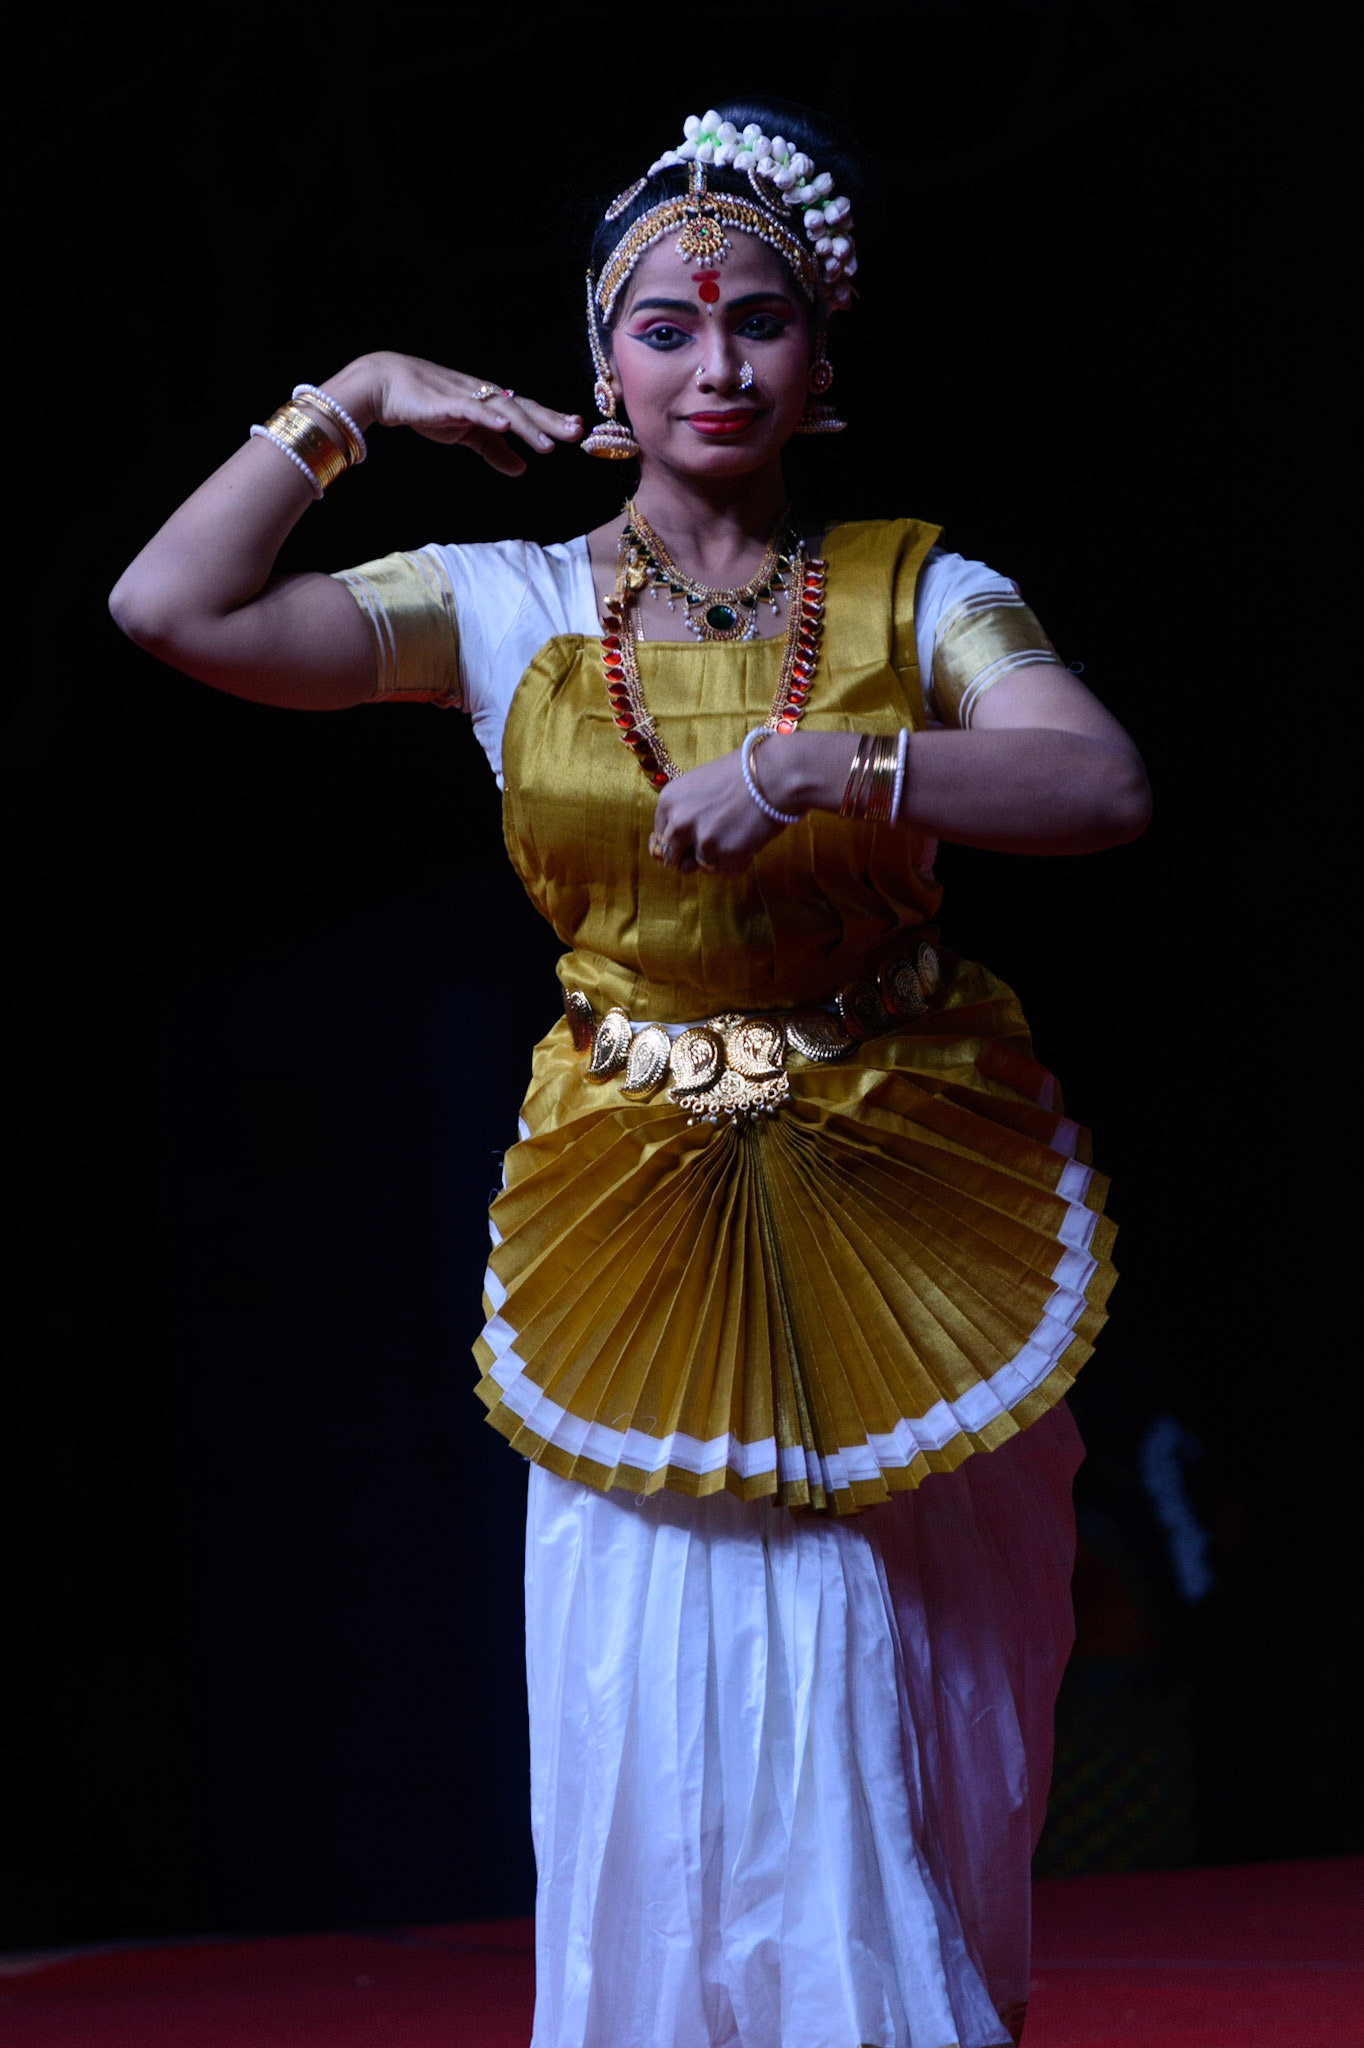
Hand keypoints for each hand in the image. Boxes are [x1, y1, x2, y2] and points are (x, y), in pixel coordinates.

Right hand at [326, 352, 582, 475]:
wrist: (387, 386)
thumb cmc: (428, 406)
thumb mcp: (467, 434)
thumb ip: (495, 451)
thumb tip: (522, 468)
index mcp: (491, 403)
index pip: (528, 412)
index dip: (552, 421)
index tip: (578, 430)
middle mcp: (484, 396)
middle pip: (524, 408)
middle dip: (551, 420)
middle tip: (578, 432)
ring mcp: (467, 397)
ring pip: (504, 411)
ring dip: (528, 427)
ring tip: (549, 444)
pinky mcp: (447, 403)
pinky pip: (473, 410)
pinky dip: (490, 418)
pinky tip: (506, 426)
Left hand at [650, 746, 790, 875]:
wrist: (775, 774)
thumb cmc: (742, 773)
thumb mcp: (699, 784)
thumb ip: (685, 810)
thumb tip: (679, 843)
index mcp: (668, 802)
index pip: (660, 838)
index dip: (678, 841)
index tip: (692, 840)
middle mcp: (679, 823)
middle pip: (673, 858)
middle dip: (692, 855)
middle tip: (715, 843)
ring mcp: (702, 841)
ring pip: (702, 867)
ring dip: (717, 858)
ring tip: (736, 834)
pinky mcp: (726, 855)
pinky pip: (728, 870)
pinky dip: (740, 860)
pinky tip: (751, 838)